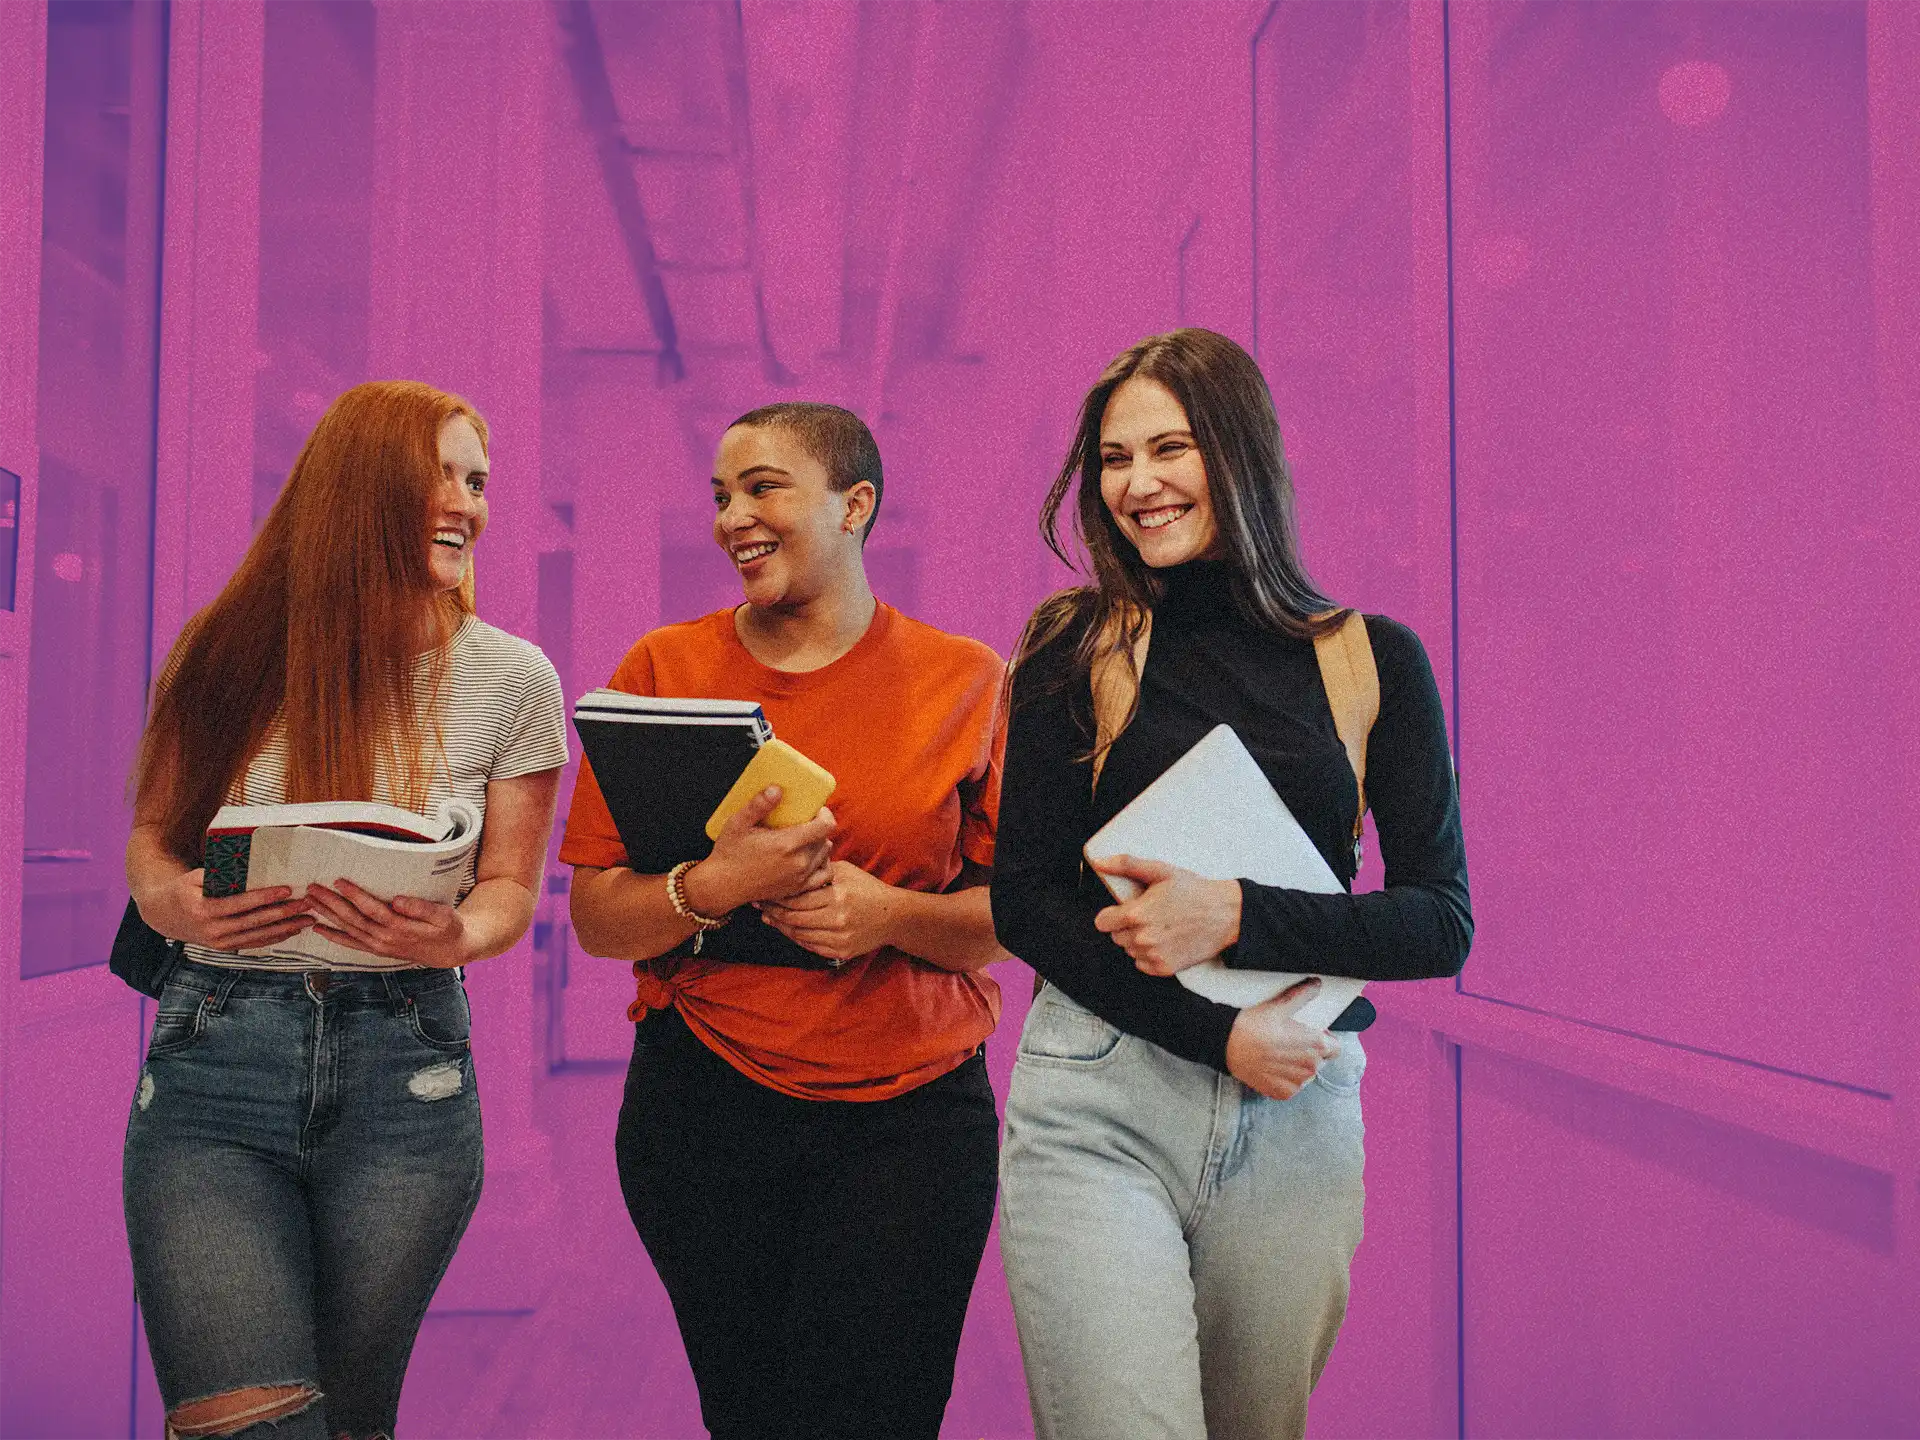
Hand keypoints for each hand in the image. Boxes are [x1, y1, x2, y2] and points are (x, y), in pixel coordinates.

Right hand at [136, 869, 312, 950]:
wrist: (163, 914)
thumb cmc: (183, 889)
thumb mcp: (195, 877)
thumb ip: (220, 875)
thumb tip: (250, 865)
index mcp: (203, 910)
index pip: (240, 904)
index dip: (264, 897)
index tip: (286, 889)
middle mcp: (212, 930)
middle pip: (255, 922)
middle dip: (284, 913)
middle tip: (307, 904)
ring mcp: (218, 942)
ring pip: (258, 936)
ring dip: (286, 928)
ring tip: (308, 919)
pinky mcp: (224, 948)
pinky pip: (254, 943)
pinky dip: (275, 938)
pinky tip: (293, 931)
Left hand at [304, 879, 469, 967]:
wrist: (449, 950)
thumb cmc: (447, 928)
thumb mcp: (443, 916)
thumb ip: (421, 908)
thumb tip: (398, 900)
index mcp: (401, 928)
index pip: (372, 909)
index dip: (355, 895)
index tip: (339, 880)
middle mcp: (385, 939)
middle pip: (353, 919)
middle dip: (331, 903)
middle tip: (313, 888)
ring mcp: (379, 946)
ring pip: (348, 930)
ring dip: (327, 916)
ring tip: (310, 901)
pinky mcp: (377, 949)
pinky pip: (351, 944)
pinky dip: (333, 937)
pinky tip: (319, 929)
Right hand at [684, 788, 835, 914]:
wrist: (722, 886)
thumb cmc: (729, 853)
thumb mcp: (738, 824)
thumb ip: (758, 805)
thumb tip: (777, 789)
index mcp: (787, 844)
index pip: (826, 826)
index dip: (825, 814)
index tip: (815, 809)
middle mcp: (798, 863)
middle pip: (826, 839)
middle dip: (820, 828)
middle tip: (806, 821)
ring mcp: (799, 879)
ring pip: (825, 856)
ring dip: (820, 845)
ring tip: (805, 838)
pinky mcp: (796, 889)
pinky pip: (822, 875)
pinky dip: (820, 864)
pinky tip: (809, 858)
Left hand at [757, 861, 895, 964]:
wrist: (893, 916)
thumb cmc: (867, 889)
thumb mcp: (846, 871)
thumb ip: (820, 870)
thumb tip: (792, 866)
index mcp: (838, 896)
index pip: (797, 899)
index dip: (778, 897)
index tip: (766, 892)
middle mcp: (837, 919)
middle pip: (794, 918)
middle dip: (773, 912)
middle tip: (761, 905)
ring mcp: (839, 938)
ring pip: (799, 935)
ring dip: (781, 926)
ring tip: (769, 917)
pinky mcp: (840, 951)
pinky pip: (810, 946)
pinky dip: (796, 937)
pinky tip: (787, 928)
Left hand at [1090, 855, 1240, 975]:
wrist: (1226, 914)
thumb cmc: (1194, 892)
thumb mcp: (1160, 871)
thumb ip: (1127, 865)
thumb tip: (1101, 862)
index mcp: (1136, 914)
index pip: (1102, 923)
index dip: (1112, 915)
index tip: (1124, 911)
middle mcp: (1142, 938)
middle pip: (1116, 937)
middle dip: (1127, 927)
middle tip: (1150, 916)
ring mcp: (1153, 955)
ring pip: (1130, 950)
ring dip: (1138, 941)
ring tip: (1160, 927)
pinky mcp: (1164, 968)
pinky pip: (1142, 964)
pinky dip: (1149, 955)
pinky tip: (1165, 941)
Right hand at [1225, 979, 1337, 1100]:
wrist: (1227, 1044)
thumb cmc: (1253, 1025)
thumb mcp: (1280, 1006)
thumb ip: (1303, 995)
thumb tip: (1316, 985)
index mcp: (1315, 1045)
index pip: (1335, 1048)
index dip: (1323, 1040)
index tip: (1309, 1036)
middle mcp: (1311, 1067)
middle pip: (1320, 1060)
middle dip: (1308, 1052)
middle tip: (1288, 1042)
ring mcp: (1297, 1083)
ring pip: (1306, 1074)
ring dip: (1297, 1066)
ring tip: (1278, 1055)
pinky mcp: (1284, 1093)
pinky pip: (1292, 1085)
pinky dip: (1284, 1079)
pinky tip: (1271, 1067)